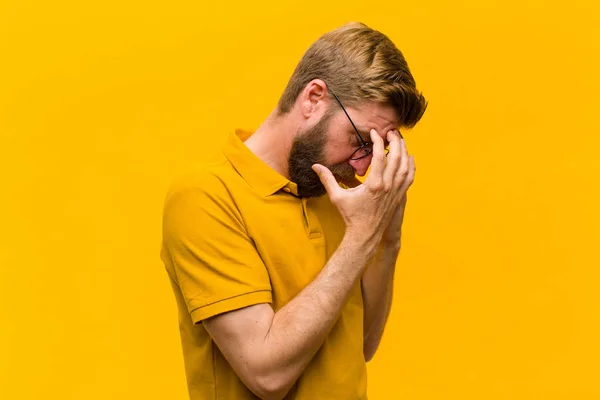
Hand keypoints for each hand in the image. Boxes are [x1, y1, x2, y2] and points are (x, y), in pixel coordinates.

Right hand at [312, 128, 414, 247]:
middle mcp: (387, 186)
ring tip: (399, 140)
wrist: (365, 234)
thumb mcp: (337, 197)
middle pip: (397, 157)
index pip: (379, 156)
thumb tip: (315, 166)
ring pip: (405, 166)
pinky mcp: (399, 196)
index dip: (378, 141)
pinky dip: (411, 165)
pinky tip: (409, 157)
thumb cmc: (351, 216)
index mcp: (374, 184)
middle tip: (390, 131)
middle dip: (395, 142)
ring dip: (404, 151)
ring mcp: (395, 191)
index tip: (374, 132)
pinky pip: (409, 177)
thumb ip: (327, 179)